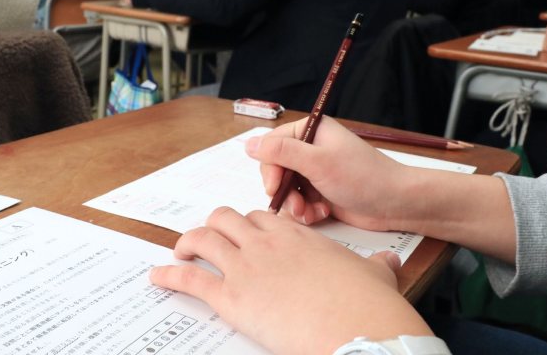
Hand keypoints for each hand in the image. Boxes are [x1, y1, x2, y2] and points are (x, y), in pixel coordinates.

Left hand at [150, 207, 430, 354]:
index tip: (245, 234)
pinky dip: (169, 276)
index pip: (263, 216)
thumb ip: (376, 266)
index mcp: (298, 235)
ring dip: (187, 242)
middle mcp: (267, 243)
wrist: (358, 329)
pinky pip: (190, 278)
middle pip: (227, 217)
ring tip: (179, 251)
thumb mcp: (375, 275)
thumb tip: (389, 262)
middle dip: (215, 226)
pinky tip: (157, 277)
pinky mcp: (231, 297)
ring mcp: (246, 266)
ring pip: (204, 238)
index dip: (250, 224)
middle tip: (209, 240)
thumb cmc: (367, 305)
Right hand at [248, 117, 410, 229]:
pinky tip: (321, 214)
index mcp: (310, 132)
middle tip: (295, 204)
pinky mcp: (322, 192)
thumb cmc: (363, 177)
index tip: (274, 186)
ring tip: (310, 212)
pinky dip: (306, 211)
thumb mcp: (318, 162)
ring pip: (286, 189)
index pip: (272, 145)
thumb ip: (281, 151)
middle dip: (283, 190)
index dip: (270, 167)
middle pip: (277, 170)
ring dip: (295, 204)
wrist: (395, 203)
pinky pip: (300, 202)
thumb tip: (249, 144)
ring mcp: (316, 172)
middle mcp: (311, 150)